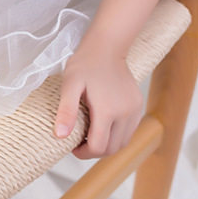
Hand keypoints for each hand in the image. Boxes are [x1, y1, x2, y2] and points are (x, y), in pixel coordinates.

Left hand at [54, 43, 143, 158]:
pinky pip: (129, 131)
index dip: (84, 152)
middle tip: (80, 142)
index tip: (72, 146)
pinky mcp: (138, 106)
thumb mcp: (70, 84)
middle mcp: (126, 114)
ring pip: (123, 142)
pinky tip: (103, 125)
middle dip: (95, 151)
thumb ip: (66, 111)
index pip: (99, 147)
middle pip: (112, 149)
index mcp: (108, 111)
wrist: (107, 46)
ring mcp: (134, 110)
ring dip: (107, 145)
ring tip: (90, 135)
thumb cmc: (85, 63)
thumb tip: (60, 136)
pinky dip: (116, 135)